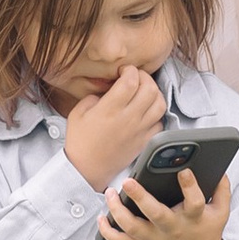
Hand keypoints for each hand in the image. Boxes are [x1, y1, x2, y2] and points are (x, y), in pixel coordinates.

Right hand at [60, 64, 164, 194]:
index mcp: (110, 109)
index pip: (131, 80)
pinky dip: (156, 114)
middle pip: (149, 89)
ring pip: (160, 104)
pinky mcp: (144, 142)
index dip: (130, 70)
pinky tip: (146, 112)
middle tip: (135, 77)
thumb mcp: (78, 112)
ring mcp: (139, 131)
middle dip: (144, 77)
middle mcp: (128, 119)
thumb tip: (108, 88)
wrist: (86, 169)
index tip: (124, 71)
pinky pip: (160, 123)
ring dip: (154, 93)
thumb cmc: (80, 141)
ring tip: (144, 92)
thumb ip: (94, 95)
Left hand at [101, 165, 231, 239]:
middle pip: (155, 214)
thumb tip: (220, 169)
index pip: (194, 202)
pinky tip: (102, 217)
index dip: (190, 186)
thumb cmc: (207, 232)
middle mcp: (172, 229)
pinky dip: (108, 232)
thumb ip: (222, 190)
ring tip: (110, 193)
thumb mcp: (221, 212)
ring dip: (117, 211)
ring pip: (132, 228)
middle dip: (140, 198)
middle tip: (128, 181)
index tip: (184, 171)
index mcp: (193, 218)